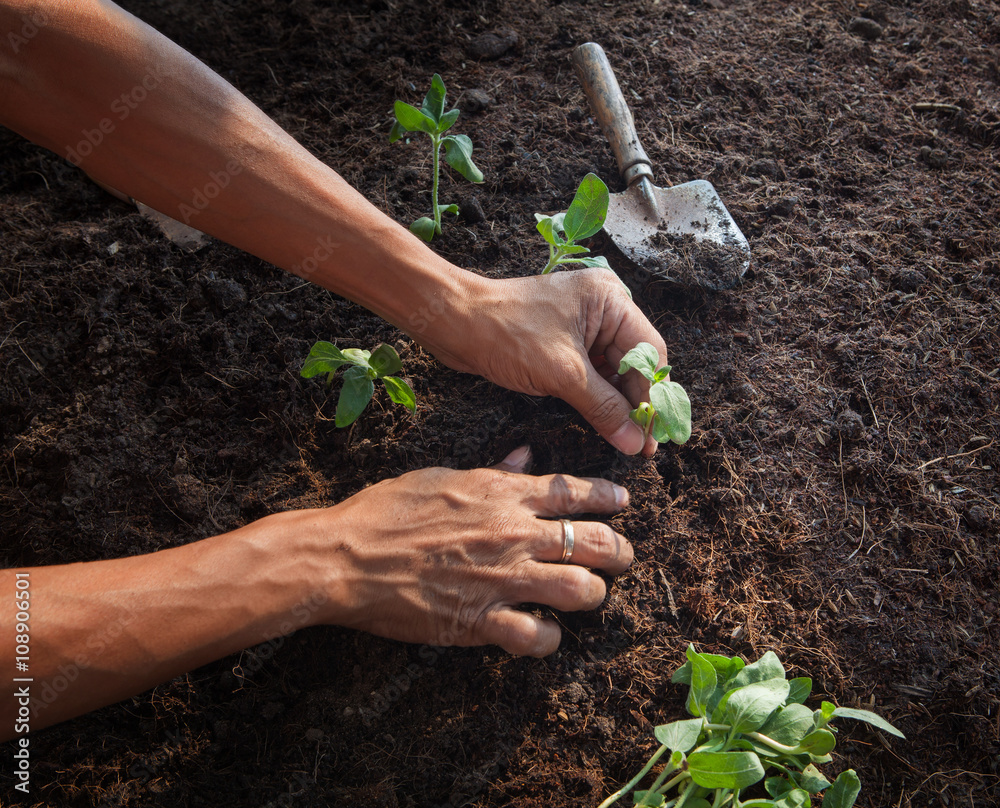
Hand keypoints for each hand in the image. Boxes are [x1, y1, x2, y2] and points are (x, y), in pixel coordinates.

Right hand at [296, 447, 632, 656]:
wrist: (347, 556)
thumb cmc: (387, 510)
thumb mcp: (442, 477)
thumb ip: (492, 470)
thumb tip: (525, 455)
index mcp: (503, 494)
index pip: (575, 492)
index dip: (608, 497)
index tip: (622, 502)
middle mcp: (513, 534)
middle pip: (597, 542)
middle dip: (619, 552)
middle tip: (620, 558)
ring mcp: (502, 579)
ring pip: (582, 590)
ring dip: (591, 594)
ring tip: (587, 595)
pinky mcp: (482, 621)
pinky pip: (539, 636)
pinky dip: (549, 638)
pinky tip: (543, 632)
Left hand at [418, 267, 667, 455]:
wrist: (453, 323)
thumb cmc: (506, 334)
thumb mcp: (562, 374)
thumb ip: (604, 408)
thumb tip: (636, 441)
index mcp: (609, 301)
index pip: (648, 352)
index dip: (653, 395)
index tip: (655, 433)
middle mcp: (601, 309)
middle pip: (634, 363)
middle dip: (636, 403)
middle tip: (644, 446)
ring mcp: (581, 326)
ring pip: (613, 372)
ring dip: (618, 405)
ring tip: (629, 442)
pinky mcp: (563, 343)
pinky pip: (591, 373)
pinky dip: (598, 398)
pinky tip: (606, 424)